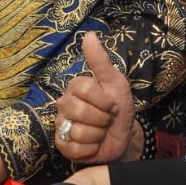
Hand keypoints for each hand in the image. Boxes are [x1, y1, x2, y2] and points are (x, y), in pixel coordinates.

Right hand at [56, 32, 136, 163]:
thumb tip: (89, 35)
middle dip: (102, 119)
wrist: (124, 136)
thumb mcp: (116, 83)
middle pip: (80, 111)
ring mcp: (61, 125)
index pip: (84, 89)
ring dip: (98, 135)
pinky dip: (90, 149)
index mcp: (75, 87)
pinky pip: (75, 149)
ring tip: (100, 132)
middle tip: (107, 119)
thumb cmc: (119, 108)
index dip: (103, 100)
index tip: (111, 104)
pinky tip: (93, 145)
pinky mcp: (62, 146)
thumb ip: (101, 61)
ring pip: (79, 132)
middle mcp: (64, 104)